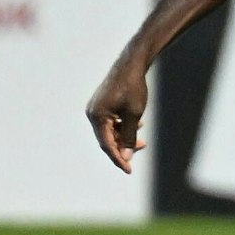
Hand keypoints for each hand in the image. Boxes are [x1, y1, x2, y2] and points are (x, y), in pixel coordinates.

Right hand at [86, 56, 149, 172]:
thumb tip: (124, 157)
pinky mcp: (101, 104)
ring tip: (142, 141)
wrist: (131, 64)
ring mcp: (95, 108)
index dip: (118, 159)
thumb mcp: (134, 114)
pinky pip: (110, 122)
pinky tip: (138, 125)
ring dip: (124, 137)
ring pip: (109, 131)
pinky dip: (122, 127)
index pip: (106, 145)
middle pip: (107, 139)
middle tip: (141, 150)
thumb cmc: (133, 88)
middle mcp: (92, 113)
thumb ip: (129, 137)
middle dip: (123, 148)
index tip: (129, 170)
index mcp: (97, 117)